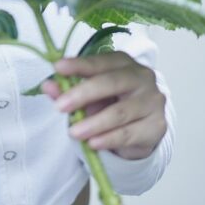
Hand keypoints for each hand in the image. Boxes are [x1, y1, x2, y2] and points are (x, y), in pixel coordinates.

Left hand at [41, 51, 167, 159]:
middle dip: (83, 94)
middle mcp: (142, 77)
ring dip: (94, 123)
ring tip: (73, 132)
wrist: (139, 128)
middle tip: (60, 106)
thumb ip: (67, 90)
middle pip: (112, 83)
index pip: (100, 61)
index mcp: (123, 63)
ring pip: (120, 112)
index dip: (79, 64)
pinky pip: (129, 133)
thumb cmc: (110, 103)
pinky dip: (108, 139)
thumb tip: (47, 86)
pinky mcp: (157, 126)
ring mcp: (153, 101)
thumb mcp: (87, 96)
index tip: (58, 68)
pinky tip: (93, 143)